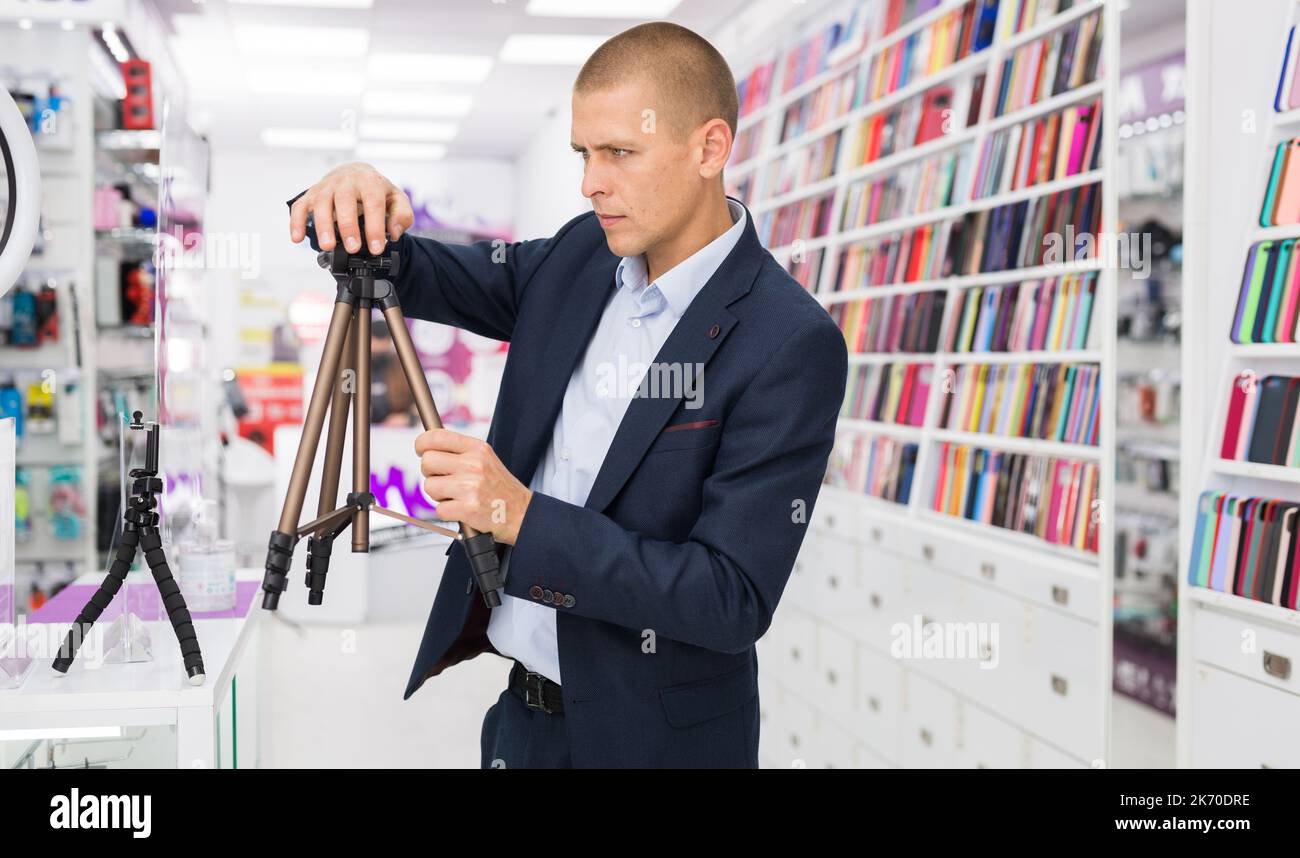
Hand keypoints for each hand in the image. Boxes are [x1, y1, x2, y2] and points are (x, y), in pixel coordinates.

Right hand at [289, 162, 414, 255]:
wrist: (357, 173)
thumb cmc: (376, 190)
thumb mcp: (397, 199)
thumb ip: (402, 216)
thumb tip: (393, 232)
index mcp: (370, 182)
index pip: (373, 204)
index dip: (375, 227)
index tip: (376, 248)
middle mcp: (346, 181)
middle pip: (344, 200)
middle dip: (348, 226)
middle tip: (353, 248)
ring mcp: (327, 186)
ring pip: (321, 202)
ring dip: (323, 225)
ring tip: (328, 246)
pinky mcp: (312, 193)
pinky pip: (300, 206)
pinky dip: (296, 221)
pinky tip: (297, 238)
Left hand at [416, 428, 532, 544]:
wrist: (522, 514)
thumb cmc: (501, 489)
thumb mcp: (486, 459)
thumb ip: (460, 452)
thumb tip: (428, 447)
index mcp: (478, 449)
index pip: (436, 436)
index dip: (422, 443)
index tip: (422, 450)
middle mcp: (473, 464)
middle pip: (427, 462)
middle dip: (431, 473)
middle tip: (444, 479)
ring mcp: (470, 487)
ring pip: (430, 486)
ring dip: (439, 495)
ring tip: (457, 496)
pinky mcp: (467, 509)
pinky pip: (439, 509)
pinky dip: (447, 512)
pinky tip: (462, 509)